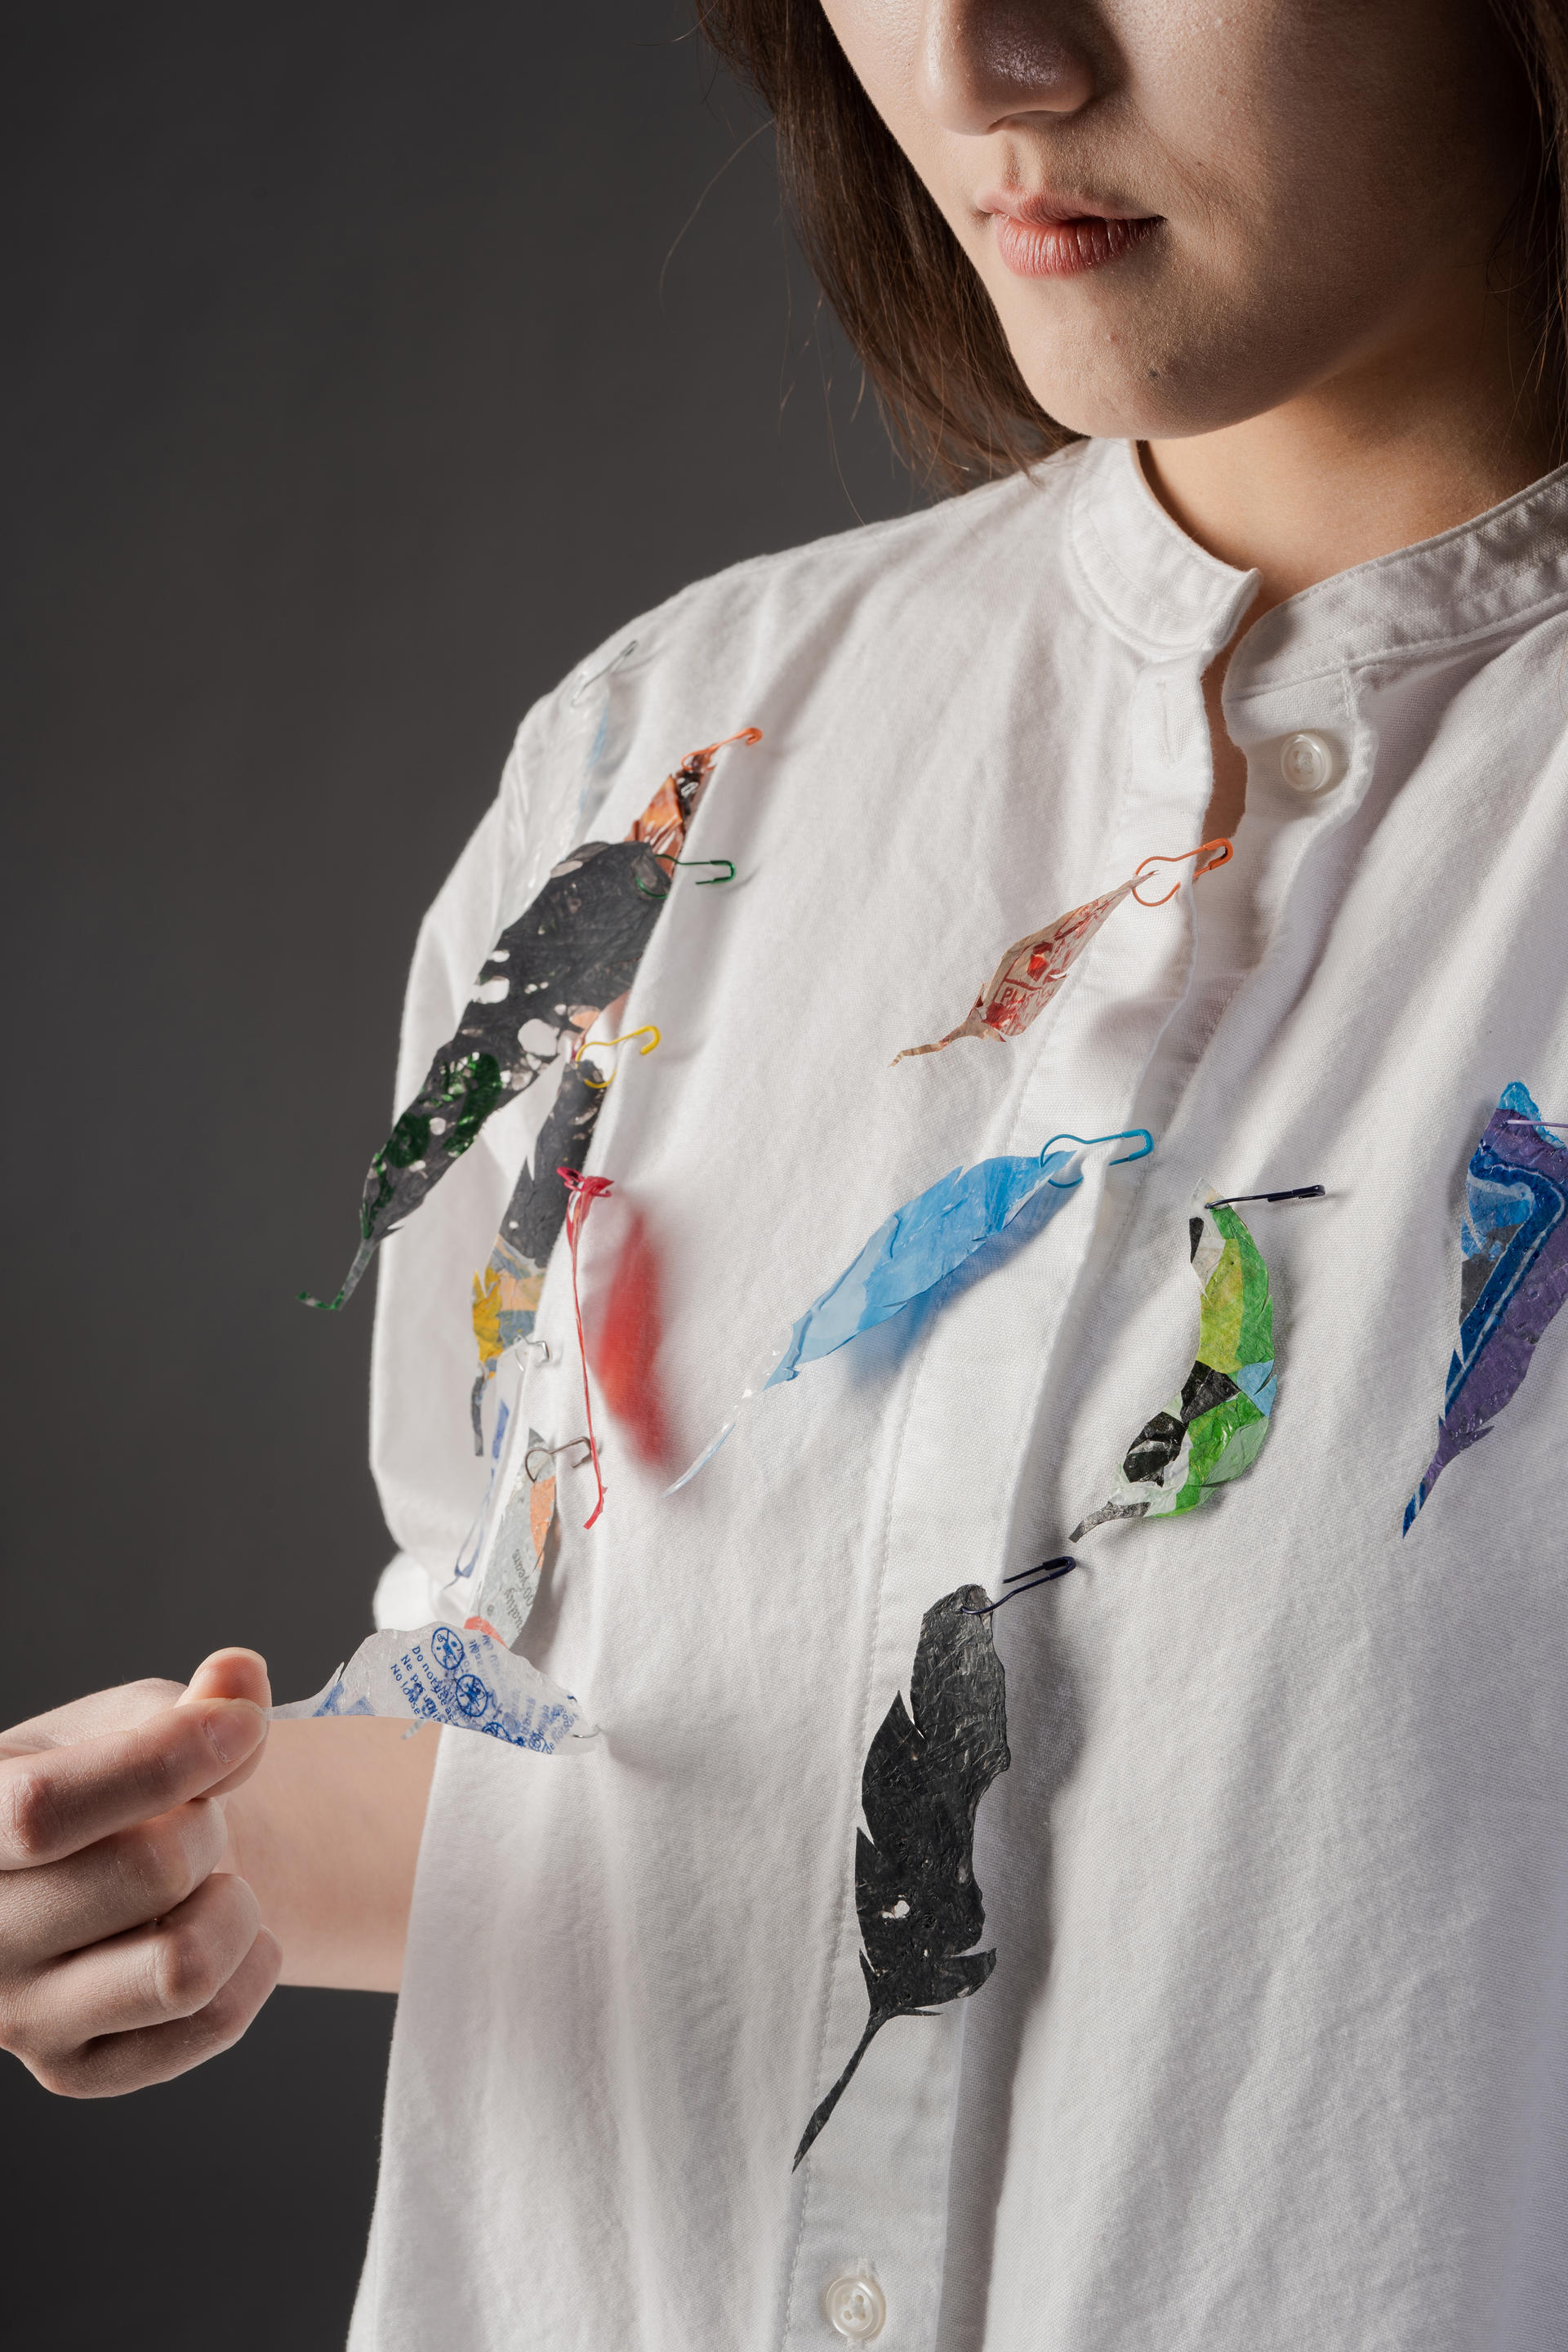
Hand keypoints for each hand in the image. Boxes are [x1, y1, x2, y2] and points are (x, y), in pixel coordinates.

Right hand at [0, 1648, 283, 2095]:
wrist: (116, 1865)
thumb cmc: (117, 1781)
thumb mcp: (135, 1719)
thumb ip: (193, 1700)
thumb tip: (240, 1679)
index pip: (46, 1809)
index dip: (166, 1758)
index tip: (244, 1726)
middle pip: (144, 1874)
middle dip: (209, 1825)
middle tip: (198, 1819)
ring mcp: (15, 2013)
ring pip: (182, 1969)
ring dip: (235, 1906)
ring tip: (212, 1881)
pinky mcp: (73, 2069)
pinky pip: (209, 2024)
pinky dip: (251, 1966)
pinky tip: (226, 1932)